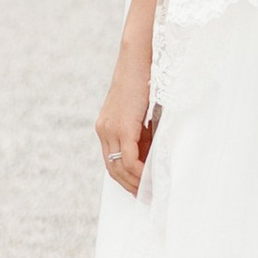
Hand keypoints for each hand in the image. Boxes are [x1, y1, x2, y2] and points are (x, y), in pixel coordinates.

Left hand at [95, 40, 158, 194]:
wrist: (138, 59)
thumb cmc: (143, 81)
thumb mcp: (142, 113)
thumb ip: (144, 132)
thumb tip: (153, 152)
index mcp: (106, 127)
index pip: (112, 162)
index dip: (125, 179)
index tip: (140, 189)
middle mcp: (104, 130)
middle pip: (113, 169)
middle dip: (129, 186)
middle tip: (146, 197)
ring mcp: (110, 129)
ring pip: (118, 168)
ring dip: (135, 183)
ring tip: (149, 193)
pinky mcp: (121, 127)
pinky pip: (127, 159)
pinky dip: (139, 172)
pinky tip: (149, 178)